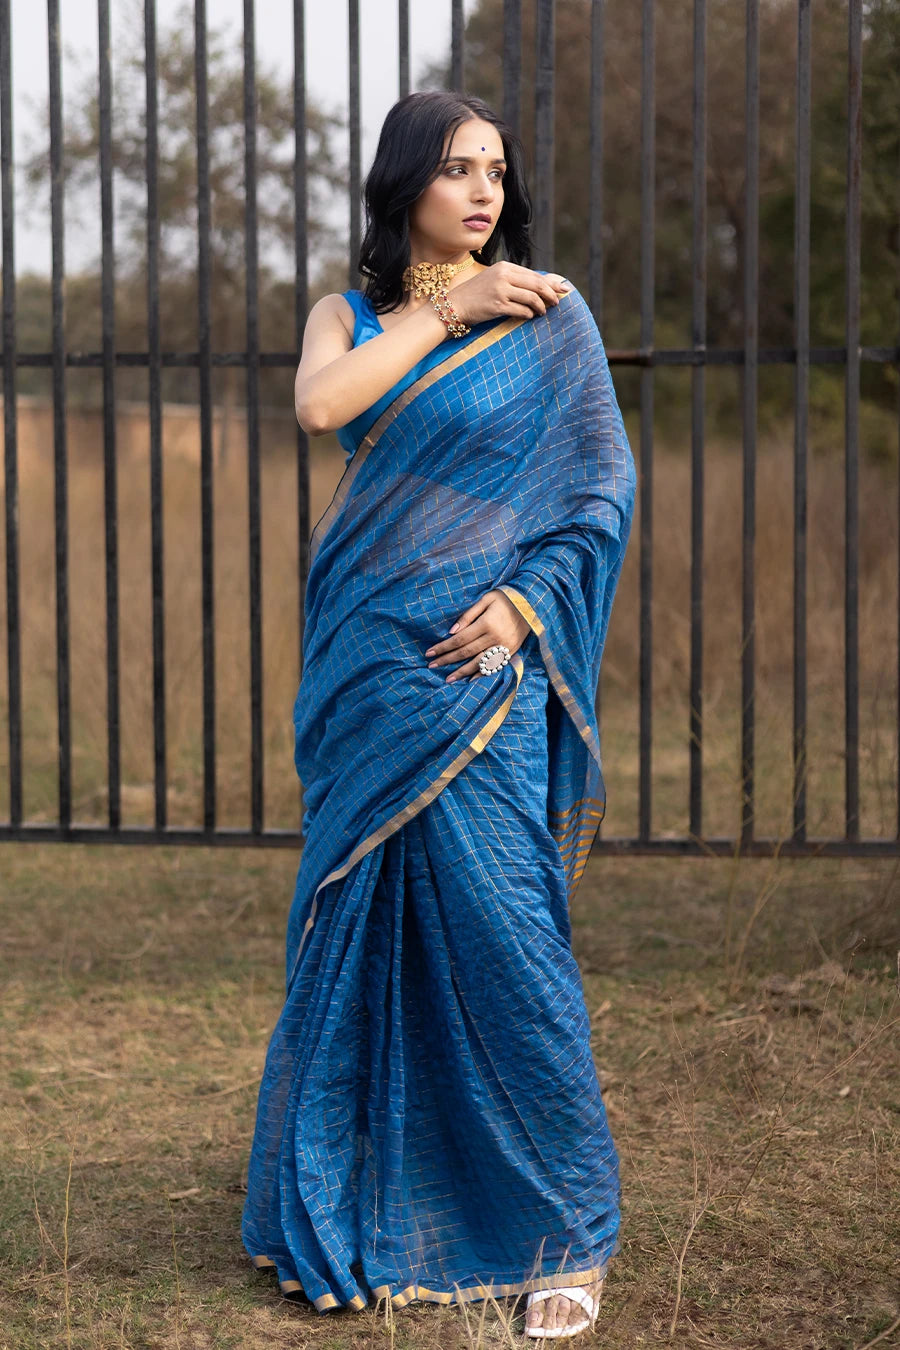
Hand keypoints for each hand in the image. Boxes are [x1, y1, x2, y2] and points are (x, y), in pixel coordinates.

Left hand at [424, 589, 531, 682]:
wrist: (533, 603)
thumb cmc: (506, 598)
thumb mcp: (486, 599)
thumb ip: (468, 615)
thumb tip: (451, 631)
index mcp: (486, 623)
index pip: (459, 639)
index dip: (444, 647)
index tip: (430, 653)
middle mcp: (494, 637)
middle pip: (466, 652)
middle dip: (448, 660)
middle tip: (432, 666)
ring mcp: (504, 646)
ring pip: (479, 663)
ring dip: (462, 672)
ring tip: (448, 679)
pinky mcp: (511, 651)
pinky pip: (494, 666)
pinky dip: (482, 673)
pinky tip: (470, 679)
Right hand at [448, 261, 571, 324]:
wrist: (455, 305)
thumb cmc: (477, 294)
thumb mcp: (495, 279)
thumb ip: (515, 280)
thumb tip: (542, 285)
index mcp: (504, 267)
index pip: (533, 275)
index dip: (550, 283)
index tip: (561, 289)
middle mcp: (503, 276)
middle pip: (536, 284)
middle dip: (550, 294)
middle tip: (557, 302)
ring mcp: (500, 291)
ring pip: (531, 298)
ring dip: (541, 306)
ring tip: (543, 312)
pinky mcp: (497, 306)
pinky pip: (521, 310)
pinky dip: (529, 314)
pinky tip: (530, 316)